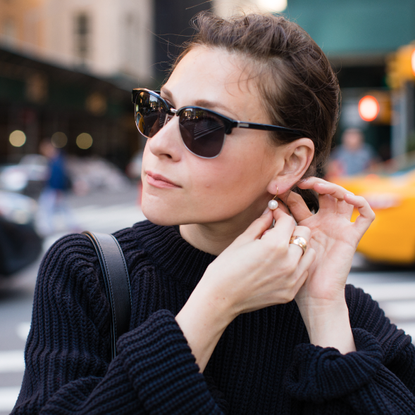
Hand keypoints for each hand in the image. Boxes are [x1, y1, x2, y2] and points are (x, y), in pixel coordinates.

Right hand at [199, 207, 314, 316]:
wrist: (220, 298)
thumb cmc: (226, 267)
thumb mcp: (242, 240)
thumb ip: (260, 224)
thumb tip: (270, 211)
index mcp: (275, 245)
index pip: (289, 220)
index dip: (280, 214)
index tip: (274, 215)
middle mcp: (288, 261)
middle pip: (305, 233)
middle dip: (292, 229)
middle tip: (277, 232)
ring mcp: (291, 279)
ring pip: (309, 253)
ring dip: (298, 247)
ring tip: (280, 250)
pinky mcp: (290, 292)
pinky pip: (304, 272)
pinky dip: (297, 265)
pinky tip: (280, 265)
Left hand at [284, 177, 374, 352]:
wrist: (314, 299)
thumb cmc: (295, 276)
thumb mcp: (280, 247)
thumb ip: (275, 228)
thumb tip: (269, 207)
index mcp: (306, 227)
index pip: (299, 203)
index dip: (289, 195)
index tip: (276, 193)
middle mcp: (323, 225)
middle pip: (322, 196)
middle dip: (312, 185)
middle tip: (298, 183)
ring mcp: (339, 230)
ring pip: (343, 199)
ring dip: (333, 188)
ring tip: (317, 186)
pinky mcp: (352, 238)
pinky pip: (365, 216)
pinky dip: (361, 202)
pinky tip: (348, 197)